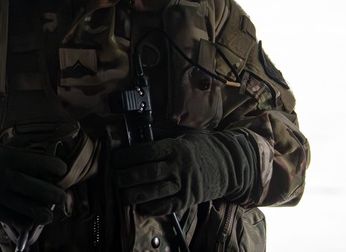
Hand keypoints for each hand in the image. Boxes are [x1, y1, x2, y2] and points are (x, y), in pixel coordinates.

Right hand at [0, 124, 67, 230]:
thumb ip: (9, 153)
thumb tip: (26, 159)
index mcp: (7, 155)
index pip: (39, 162)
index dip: (54, 168)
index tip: (62, 170)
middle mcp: (4, 175)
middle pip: (36, 187)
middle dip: (53, 195)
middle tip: (62, 198)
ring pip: (25, 206)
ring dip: (41, 213)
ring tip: (50, 216)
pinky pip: (7, 217)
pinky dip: (20, 223)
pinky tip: (29, 225)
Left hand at [112, 129, 257, 215]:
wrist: (229, 164)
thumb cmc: (203, 147)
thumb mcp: (184, 137)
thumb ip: (164, 141)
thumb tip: (138, 142)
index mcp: (176, 147)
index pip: (146, 152)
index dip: (128, 156)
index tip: (117, 159)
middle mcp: (179, 166)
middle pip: (147, 173)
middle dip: (127, 177)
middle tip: (116, 178)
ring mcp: (184, 184)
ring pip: (155, 192)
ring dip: (135, 194)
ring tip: (123, 194)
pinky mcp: (189, 199)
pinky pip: (167, 206)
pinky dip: (152, 208)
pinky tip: (141, 206)